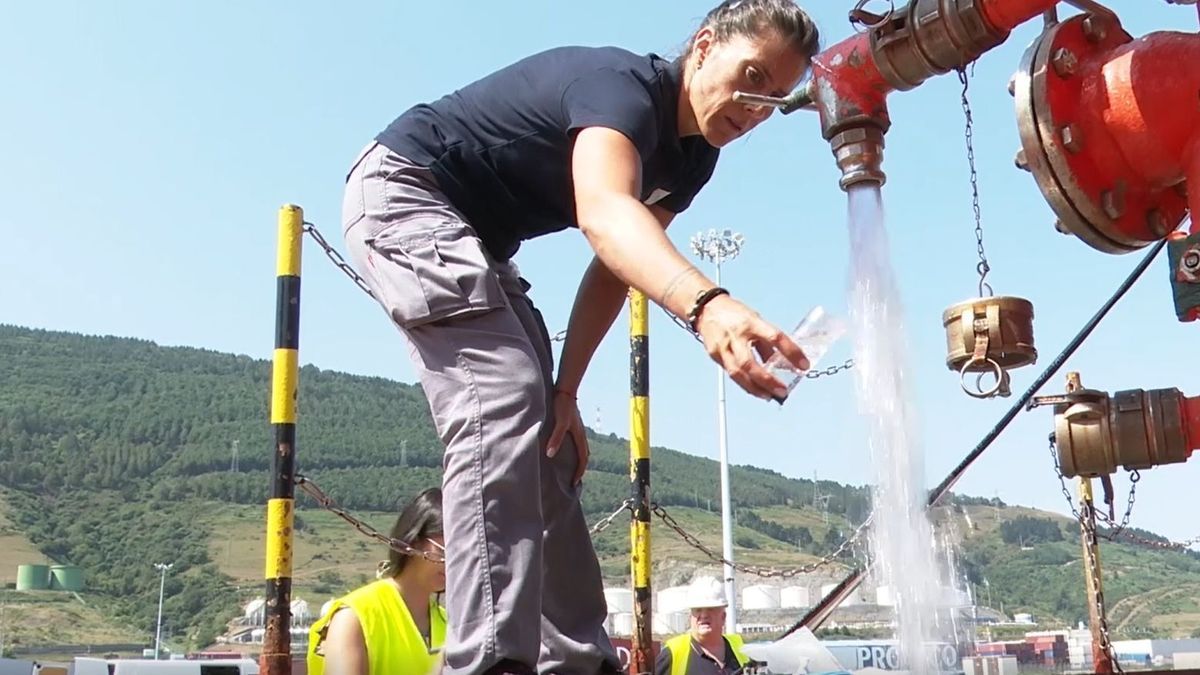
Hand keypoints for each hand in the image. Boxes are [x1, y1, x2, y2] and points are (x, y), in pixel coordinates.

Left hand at [546, 389, 590, 485]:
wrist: (565, 390)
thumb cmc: (562, 406)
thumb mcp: (560, 423)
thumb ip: (556, 438)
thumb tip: (551, 454)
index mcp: (579, 436)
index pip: (583, 459)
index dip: (579, 472)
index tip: (574, 483)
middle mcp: (580, 434)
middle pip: (584, 455)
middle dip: (580, 468)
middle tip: (574, 479)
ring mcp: (577, 429)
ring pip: (580, 448)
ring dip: (577, 459)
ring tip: (570, 468)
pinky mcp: (572, 424)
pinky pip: (575, 441)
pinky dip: (572, 450)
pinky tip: (564, 450)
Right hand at [694, 294, 809, 400]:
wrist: (706, 309)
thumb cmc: (735, 314)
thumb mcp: (755, 320)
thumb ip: (766, 342)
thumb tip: (782, 363)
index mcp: (750, 322)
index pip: (774, 337)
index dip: (791, 352)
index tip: (804, 365)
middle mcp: (735, 336)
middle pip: (750, 363)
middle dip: (768, 380)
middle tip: (783, 391)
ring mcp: (722, 347)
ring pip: (738, 373)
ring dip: (756, 388)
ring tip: (770, 396)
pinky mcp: (715, 356)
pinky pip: (732, 374)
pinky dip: (745, 384)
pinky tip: (756, 390)